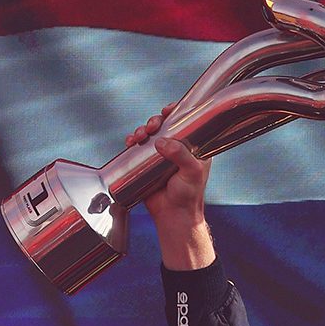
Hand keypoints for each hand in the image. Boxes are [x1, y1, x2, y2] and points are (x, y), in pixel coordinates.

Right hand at [125, 102, 215, 269]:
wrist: (173, 215)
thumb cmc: (188, 195)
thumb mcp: (192, 173)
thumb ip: (181, 156)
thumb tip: (162, 142)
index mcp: (194, 147)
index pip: (187, 123)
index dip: (177, 113)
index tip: (168, 110)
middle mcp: (177, 148)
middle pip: (164, 125)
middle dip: (155, 121)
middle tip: (152, 126)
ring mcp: (161, 155)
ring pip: (149, 134)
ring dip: (142, 130)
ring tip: (139, 136)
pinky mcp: (147, 164)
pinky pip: (138, 147)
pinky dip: (132, 141)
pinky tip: (130, 142)